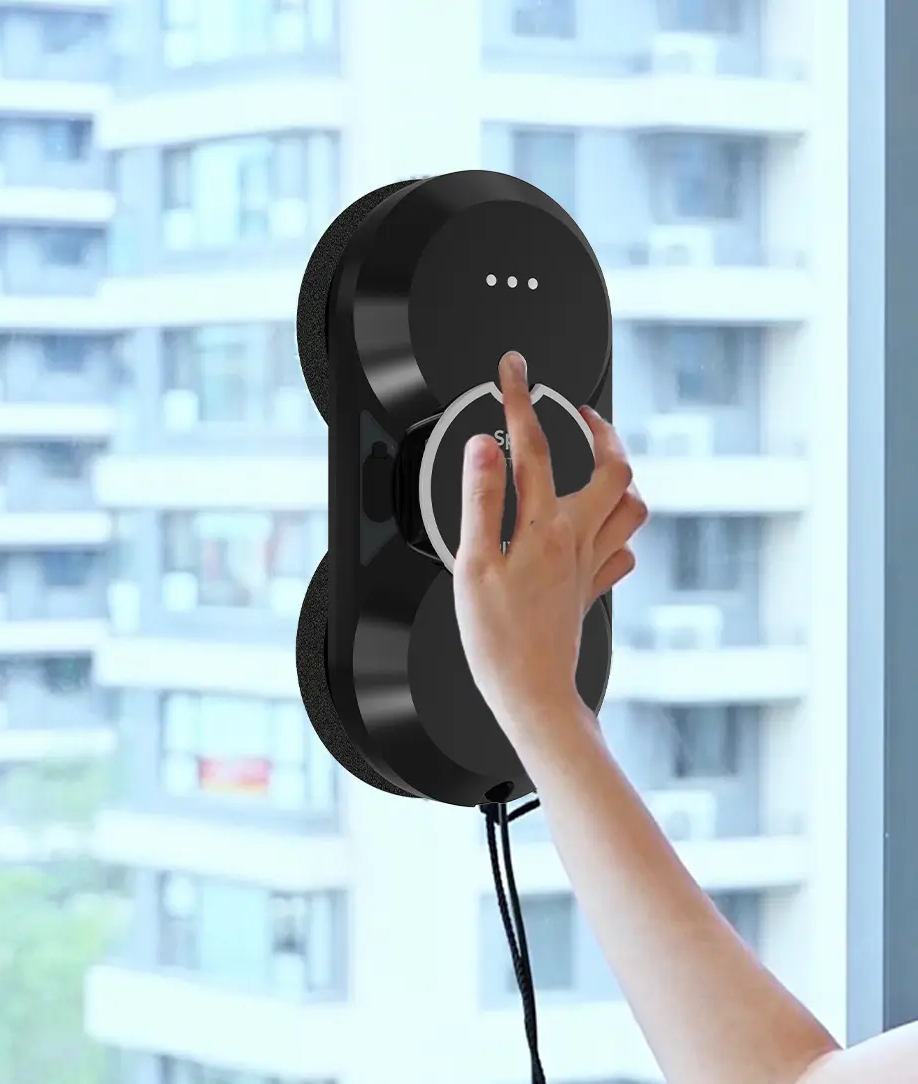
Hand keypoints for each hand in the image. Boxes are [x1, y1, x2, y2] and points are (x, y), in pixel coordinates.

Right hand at [453, 351, 647, 749]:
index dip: (521, 400)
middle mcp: (578, 539)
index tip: (515, 370)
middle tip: (579, 410)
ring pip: (631, 505)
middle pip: (613, 468)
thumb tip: (484, 448)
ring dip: (620, 475)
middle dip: (600, 428)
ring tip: (600, 459)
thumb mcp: (474, 564)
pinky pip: (622, 549)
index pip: (534, 447)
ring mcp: (591, 564)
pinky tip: (600, 527)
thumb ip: (481, 500)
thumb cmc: (498, 639)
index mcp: (545, 527)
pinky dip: (617, 528)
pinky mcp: (592, 588)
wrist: (531, 692)